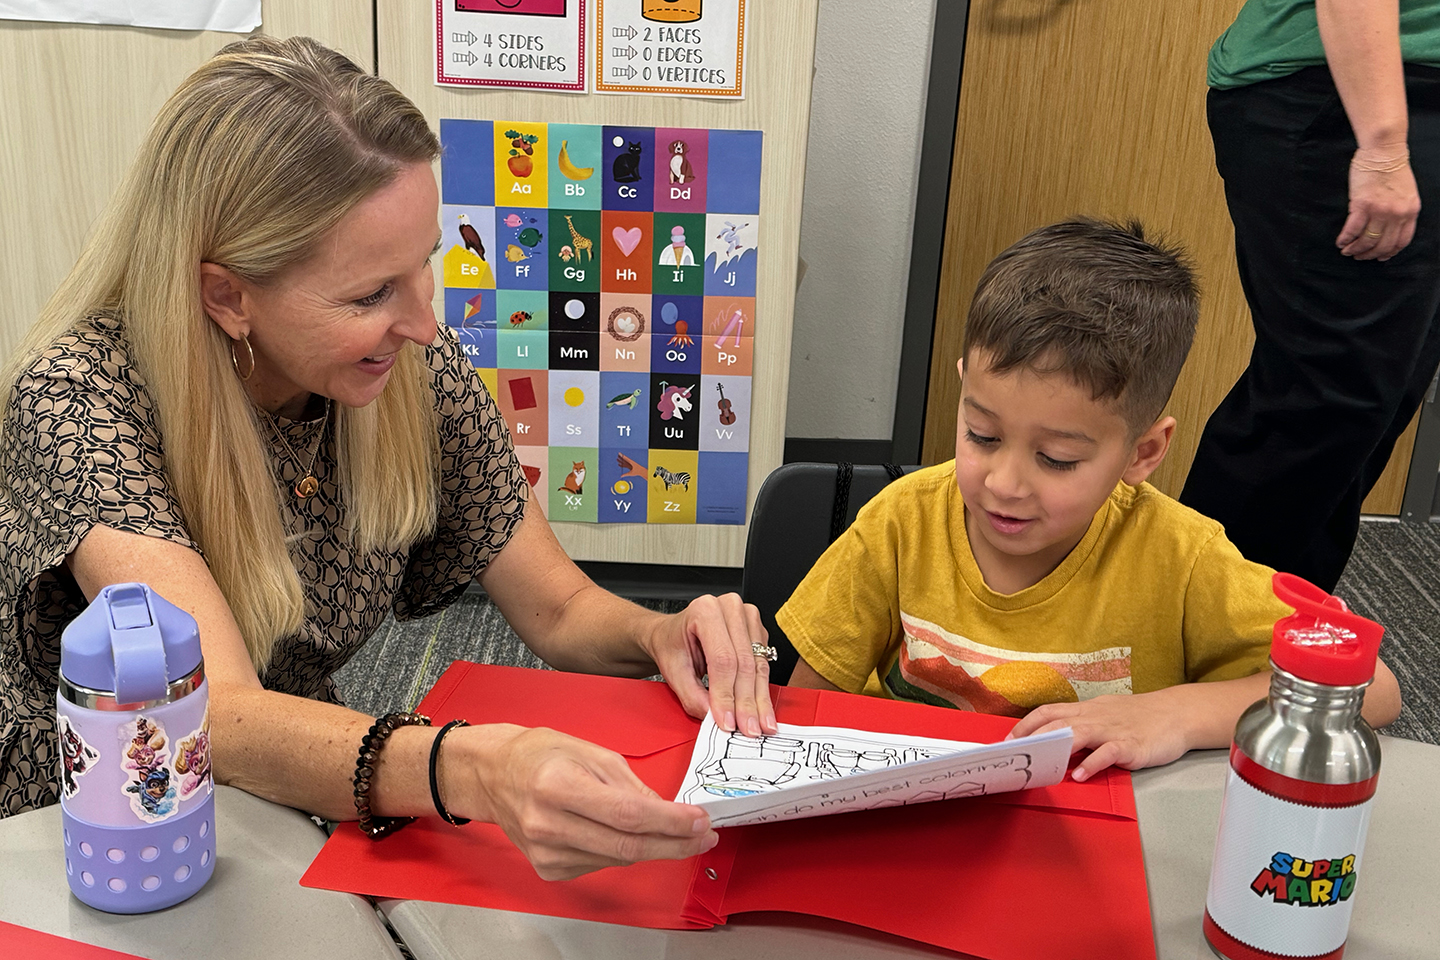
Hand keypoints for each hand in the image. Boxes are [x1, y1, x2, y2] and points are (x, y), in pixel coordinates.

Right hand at [450, 724, 717, 880]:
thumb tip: (667, 812)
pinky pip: (600, 863)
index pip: (628, 814)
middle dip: (674, 843)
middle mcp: (548, 824)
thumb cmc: (540, 754)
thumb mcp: (591, 752)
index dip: (670, 823)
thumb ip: (631, 785)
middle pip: (627, 845)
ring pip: (618, 857)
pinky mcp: (547, 868)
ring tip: (671, 830)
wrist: (493, 775)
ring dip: (652, 846)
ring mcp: (546, 852)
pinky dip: (622, 849)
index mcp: (558, 785)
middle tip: (703, 836)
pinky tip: (623, 832)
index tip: (700, 821)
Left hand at [643, 593, 777, 737]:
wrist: (672, 633)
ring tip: (760, 724)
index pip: (722, 659)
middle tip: (748, 728)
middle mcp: (730, 607)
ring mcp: (747, 616)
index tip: (727, 721)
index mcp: (705, 610)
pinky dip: (761, 690)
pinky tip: (762, 709)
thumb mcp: (673, 671)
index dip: (726, 694)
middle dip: (746, 702)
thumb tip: (715, 717)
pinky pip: (763, 665)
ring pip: (757, 666)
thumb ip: (692, 696)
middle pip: (744, 663)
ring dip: (759, 699)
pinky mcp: (758, 630)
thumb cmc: (671, 645)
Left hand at [1006, 690, 1197, 781]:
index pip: (1049, 711)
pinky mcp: (1131, 745)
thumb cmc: (1139, 716)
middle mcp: (1095, 717)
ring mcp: (1113, 731)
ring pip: (1078, 733)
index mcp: (1087, 710)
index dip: (1026, 724)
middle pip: (1057, 722)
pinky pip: (1108, 753)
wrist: (1177, 713)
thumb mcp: (1105, 713)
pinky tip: (1079, 776)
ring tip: (1038, 763)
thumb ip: (1081, 724)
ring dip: (1055, 748)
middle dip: (1031, 737)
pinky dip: (1092, 763)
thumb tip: (1054, 737)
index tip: (1007, 739)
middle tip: (1014, 754)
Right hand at [1336, 146, 1419, 260]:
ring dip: (1355, 249)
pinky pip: (1353, 230)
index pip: (1401, 241)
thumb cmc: (1392, 168)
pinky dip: (1345, 239)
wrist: (1384, 151)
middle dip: (1369, 254)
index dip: (1389, 252)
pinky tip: (1341, 241)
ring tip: (1347, 250)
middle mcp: (1397, 214)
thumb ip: (1401, 210)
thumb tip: (1389, 227)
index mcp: (1410, 211)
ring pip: (1367, 240)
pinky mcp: (1362, 206)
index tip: (1379, 257)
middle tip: (1359, 256)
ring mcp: (1380, 211)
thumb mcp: (1407, 193)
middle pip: (1383, 245)